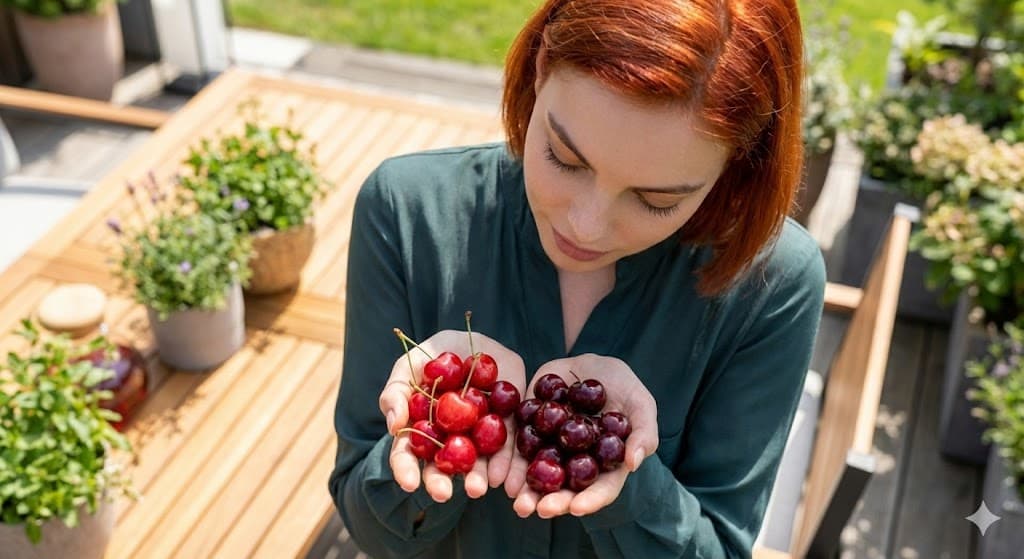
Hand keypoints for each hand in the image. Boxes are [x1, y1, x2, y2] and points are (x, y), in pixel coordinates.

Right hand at [378, 328, 525, 502]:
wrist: (475, 340)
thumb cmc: (435, 357)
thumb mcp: (409, 367)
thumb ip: (396, 393)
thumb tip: (394, 426)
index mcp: (420, 429)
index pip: (407, 453)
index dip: (405, 469)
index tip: (408, 483)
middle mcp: (448, 439)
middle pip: (440, 466)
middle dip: (439, 483)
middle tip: (442, 494)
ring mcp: (477, 436)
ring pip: (476, 464)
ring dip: (475, 479)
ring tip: (476, 488)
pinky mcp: (505, 427)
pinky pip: (506, 448)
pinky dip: (504, 464)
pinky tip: (502, 476)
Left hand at [504, 353, 658, 518]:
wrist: (592, 365)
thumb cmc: (624, 387)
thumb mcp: (641, 404)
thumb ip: (643, 432)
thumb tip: (633, 463)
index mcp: (604, 466)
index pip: (599, 489)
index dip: (589, 501)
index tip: (576, 509)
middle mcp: (575, 463)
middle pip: (564, 489)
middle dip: (551, 502)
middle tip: (537, 509)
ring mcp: (551, 448)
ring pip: (537, 474)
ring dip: (525, 489)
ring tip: (516, 497)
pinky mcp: (530, 428)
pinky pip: (516, 446)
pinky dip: (508, 459)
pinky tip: (499, 469)